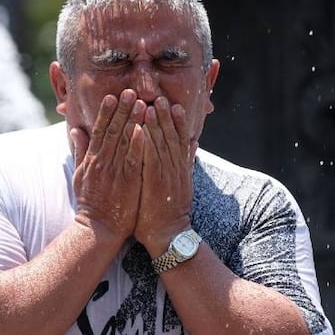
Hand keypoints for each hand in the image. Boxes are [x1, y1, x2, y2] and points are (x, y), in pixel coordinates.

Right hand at [71, 90, 144, 240]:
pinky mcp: (126, 182)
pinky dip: (137, 144)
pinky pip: (133, 160)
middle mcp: (102, 162)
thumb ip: (81, 151)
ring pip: (124, 141)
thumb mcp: (79, 175)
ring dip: (132, 120)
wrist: (98, 229)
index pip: (100, 131)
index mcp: (92, 160)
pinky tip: (142, 130)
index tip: (112, 96)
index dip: (106, 112)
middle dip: (122, 110)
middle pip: (113, 131)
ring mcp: (114, 172)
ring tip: (140, 103)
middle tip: (130, 91)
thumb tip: (76, 130)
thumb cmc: (90, 204)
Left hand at [135, 96, 194, 251]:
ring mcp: (167, 176)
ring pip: (163, 145)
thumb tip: (193, 145)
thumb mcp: (181, 185)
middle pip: (173, 138)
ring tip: (153, 106)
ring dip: (158, 124)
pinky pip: (152, 159)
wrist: (169, 235)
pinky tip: (142, 129)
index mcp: (181, 170)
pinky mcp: (156, 183)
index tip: (174, 105)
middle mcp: (176, 170)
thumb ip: (185, 164)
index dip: (178, 122)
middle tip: (162, 98)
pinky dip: (148, 143)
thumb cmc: (168, 213)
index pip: (181, 141)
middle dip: (167, 117)